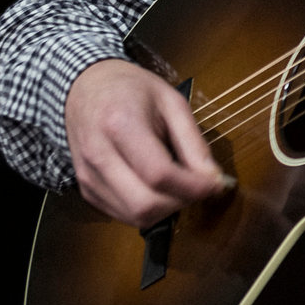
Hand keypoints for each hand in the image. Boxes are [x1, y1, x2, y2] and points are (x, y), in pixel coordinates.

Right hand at [65, 58, 226, 227]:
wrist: (87, 88)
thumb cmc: (132, 90)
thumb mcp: (172, 103)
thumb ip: (194, 142)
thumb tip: (214, 177)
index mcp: (120, 125)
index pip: (159, 174)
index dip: (194, 186)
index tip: (217, 183)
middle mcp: (98, 155)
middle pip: (145, 204)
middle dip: (182, 202)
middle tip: (200, 187)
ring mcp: (88, 176)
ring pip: (135, 216)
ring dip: (167, 209)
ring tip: (181, 186)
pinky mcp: (86, 189)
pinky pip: (122, 215)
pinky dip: (148, 210)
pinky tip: (159, 189)